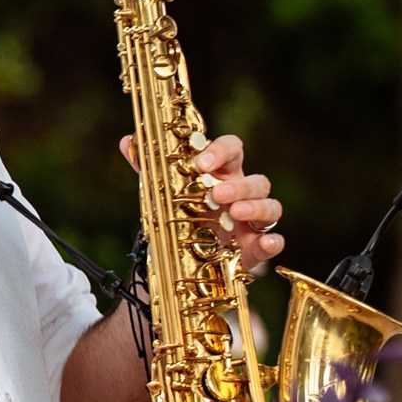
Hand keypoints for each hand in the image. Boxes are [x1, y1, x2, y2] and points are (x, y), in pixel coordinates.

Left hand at [119, 131, 285, 272]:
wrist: (186, 260)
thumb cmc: (182, 216)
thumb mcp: (164, 192)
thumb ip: (148, 168)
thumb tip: (127, 141)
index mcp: (221, 175)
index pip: (233, 150)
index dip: (221, 151)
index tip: (201, 163)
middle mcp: (242, 195)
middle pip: (257, 180)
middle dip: (239, 185)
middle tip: (217, 194)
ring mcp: (252, 222)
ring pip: (271, 207)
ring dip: (256, 207)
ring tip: (235, 212)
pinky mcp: (256, 247)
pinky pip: (274, 240)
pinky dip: (273, 241)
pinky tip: (265, 242)